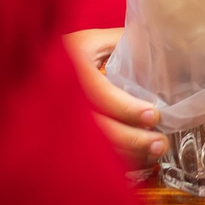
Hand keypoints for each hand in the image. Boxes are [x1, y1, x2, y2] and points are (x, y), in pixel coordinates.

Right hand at [63, 27, 165, 167]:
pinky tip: (137, 160)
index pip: (98, 94)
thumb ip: (126, 45)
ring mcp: (57, 121)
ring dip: (127, 155)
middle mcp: (60, 95)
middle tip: (159, 143)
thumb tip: (164, 57)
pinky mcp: (63, 139)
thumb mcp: (98, 41)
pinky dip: (116, 163)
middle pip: (95, 129)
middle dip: (131, 140)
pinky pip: (90, 158)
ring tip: (154, 152)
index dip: (126, 108)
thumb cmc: (76, 53)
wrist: (40, 69)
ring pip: (92, 149)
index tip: (153, 115)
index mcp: (71, 64)